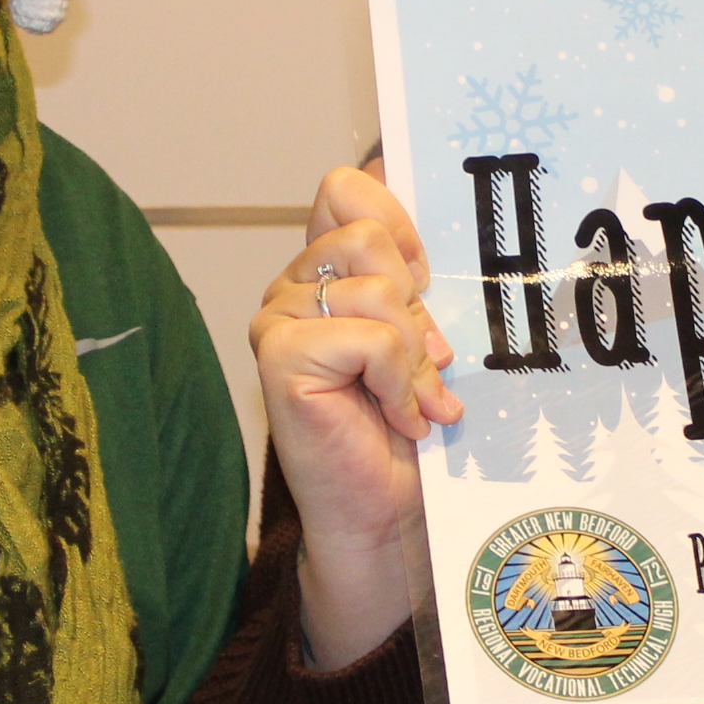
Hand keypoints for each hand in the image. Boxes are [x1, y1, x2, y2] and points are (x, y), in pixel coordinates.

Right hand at [252, 161, 459, 667]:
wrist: (384, 514)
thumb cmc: (404, 430)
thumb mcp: (423, 337)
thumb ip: (414, 282)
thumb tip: (414, 210)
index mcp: (323, 272)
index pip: (347, 189)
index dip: (396, 219)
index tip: (423, 274)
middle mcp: (291, 290)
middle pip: (368, 235)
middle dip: (416, 302)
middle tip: (425, 360)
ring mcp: (277, 322)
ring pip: (377, 288)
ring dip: (415, 354)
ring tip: (414, 399)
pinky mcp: (281, 358)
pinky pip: (371, 336)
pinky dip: (400, 381)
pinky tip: (398, 419)